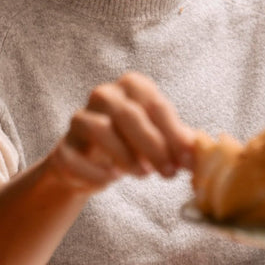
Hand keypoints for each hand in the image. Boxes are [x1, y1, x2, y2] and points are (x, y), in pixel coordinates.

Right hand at [49, 72, 195, 190]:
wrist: (93, 165)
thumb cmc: (135, 144)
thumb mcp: (161, 139)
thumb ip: (180, 142)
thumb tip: (202, 152)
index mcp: (133, 86)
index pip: (156, 106)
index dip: (174, 135)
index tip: (188, 161)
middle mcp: (104, 94)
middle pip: (129, 115)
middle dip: (153, 147)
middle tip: (169, 173)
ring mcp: (80, 117)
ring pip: (100, 130)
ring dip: (125, 156)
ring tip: (143, 174)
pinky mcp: (63, 146)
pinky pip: (75, 157)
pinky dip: (95, 171)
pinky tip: (111, 179)